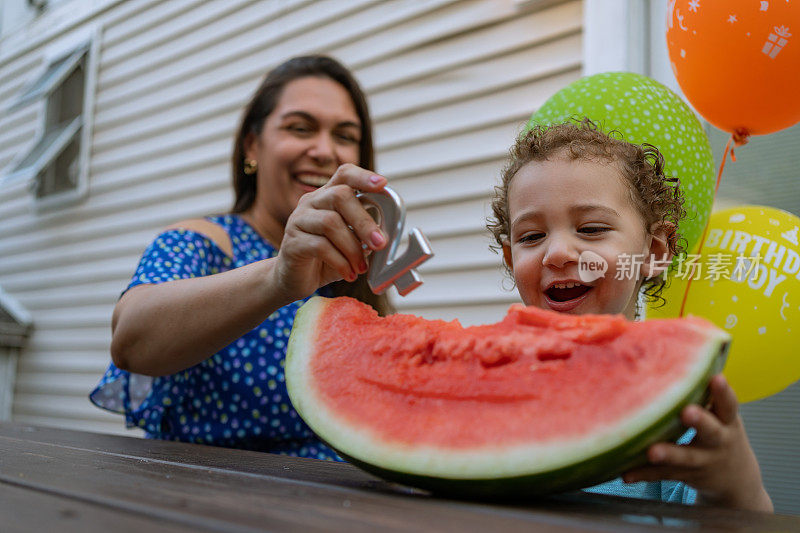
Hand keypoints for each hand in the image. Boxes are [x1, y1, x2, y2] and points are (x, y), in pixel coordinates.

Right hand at [273, 163, 387, 301]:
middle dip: (364, 221)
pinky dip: (340, 262)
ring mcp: (298, 220)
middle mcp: (311, 202)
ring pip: (330, 223)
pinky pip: (319, 246)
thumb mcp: (350, 243)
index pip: (344, 175)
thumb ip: (365, 234)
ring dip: (353, 248)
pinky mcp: (291, 242)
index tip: (382, 185)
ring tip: (362, 267)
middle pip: (339, 196)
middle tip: (379, 243)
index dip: (363, 176)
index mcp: (327, 196)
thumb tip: (384, 235)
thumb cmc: (326, 258)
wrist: (296, 279)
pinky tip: (349, 273)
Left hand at [623, 375, 772, 511]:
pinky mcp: (687, 475)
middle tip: (687, 412)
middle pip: (712, 431)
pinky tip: (626, 474)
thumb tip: (671, 348)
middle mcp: (719, 441)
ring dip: (669, 453)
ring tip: (652, 451)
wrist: (737, 478)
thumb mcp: (720, 414)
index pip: (729, 404)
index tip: (716, 378)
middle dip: (700, 421)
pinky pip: (664, 475)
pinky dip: (644, 475)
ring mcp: (704, 461)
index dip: (723, 392)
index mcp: (727, 420)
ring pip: (686, 458)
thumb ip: (702, 393)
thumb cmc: (719, 430)